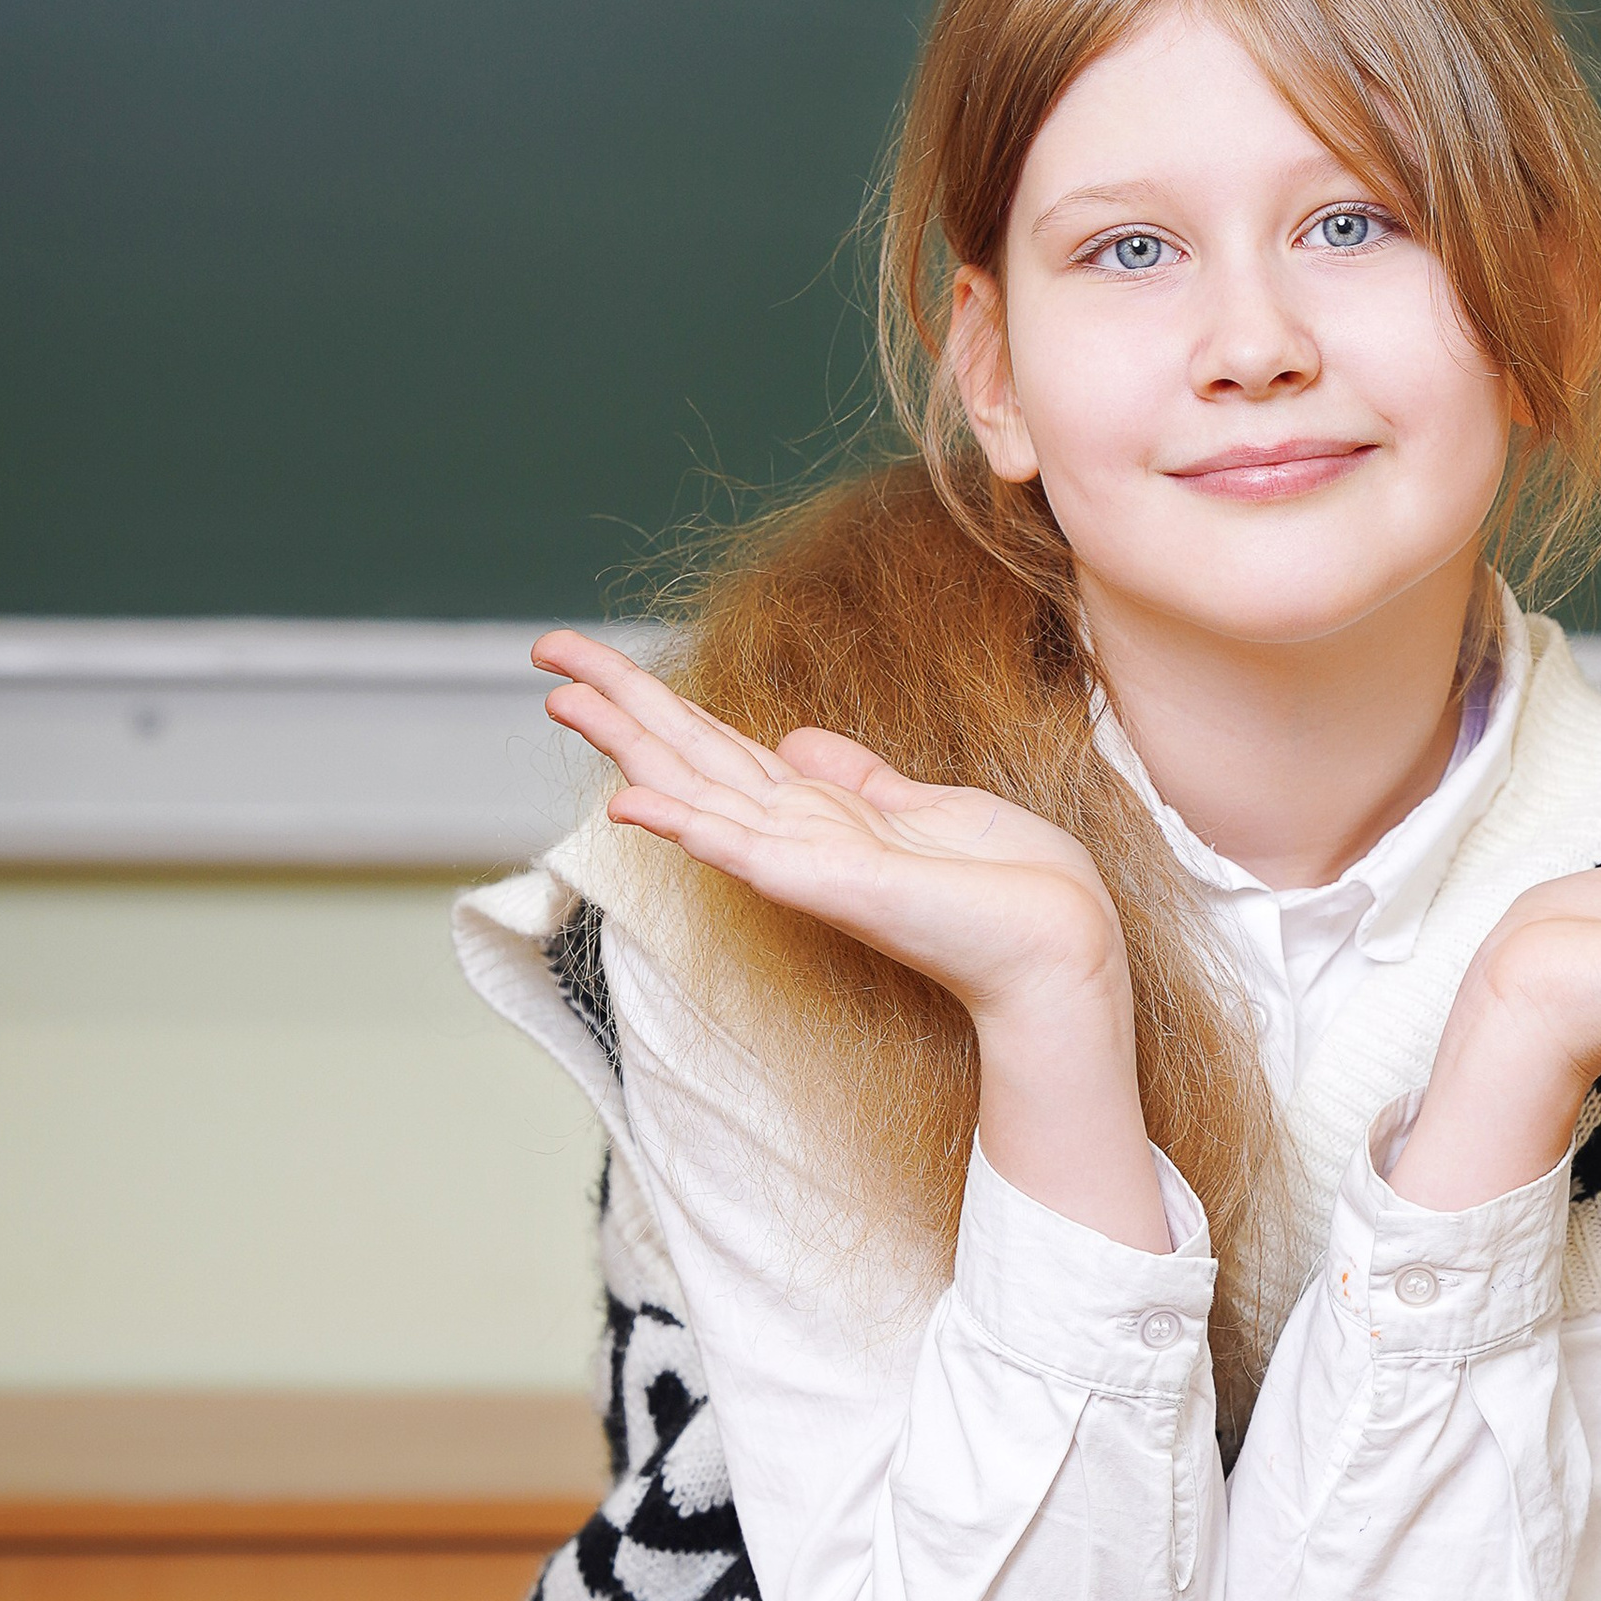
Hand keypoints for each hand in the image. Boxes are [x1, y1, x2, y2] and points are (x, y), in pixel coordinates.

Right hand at [535, 632, 1128, 1024]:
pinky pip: (743, 849)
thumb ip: (857, 780)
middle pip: (686, 755)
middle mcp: (796, 836)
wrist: (1058, 945)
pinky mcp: (827, 886)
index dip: (653, 701)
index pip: (715, 745)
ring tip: (561, 700)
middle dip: (616, 703)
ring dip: (627, 746)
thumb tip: (796, 740)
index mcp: (818, 812)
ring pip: (695, 791)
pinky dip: (686, 825)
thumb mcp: (927, 807)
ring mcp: (804, 863)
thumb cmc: (1009, 887)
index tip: (591, 662)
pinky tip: (630, 801)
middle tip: (542, 655)